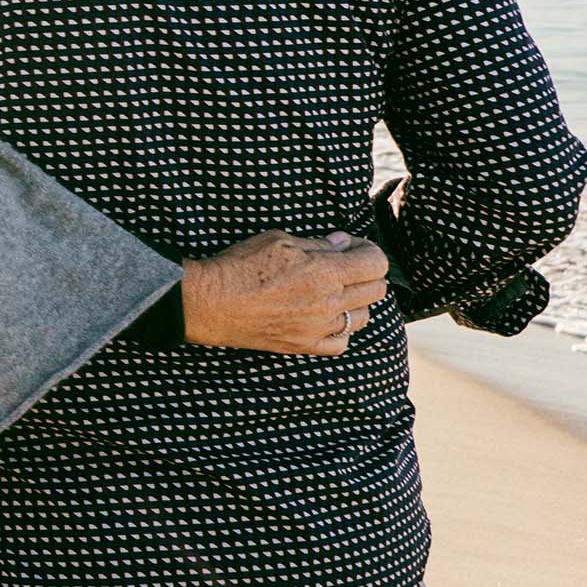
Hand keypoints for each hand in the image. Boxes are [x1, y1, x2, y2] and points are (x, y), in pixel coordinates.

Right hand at [183, 231, 393, 355]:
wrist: (210, 302)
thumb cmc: (240, 266)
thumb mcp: (278, 240)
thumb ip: (317, 244)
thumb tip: (342, 243)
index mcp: (325, 272)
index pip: (376, 263)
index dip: (368, 249)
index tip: (352, 247)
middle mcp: (329, 302)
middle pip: (376, 290)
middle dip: (367, 273)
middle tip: (346, 266)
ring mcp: (318, 328)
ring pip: (363, 317)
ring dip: (356, 301)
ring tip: (336, 292)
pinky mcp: (304, 345)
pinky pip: (341, 343)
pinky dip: (341, 330)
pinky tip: (327, 319)